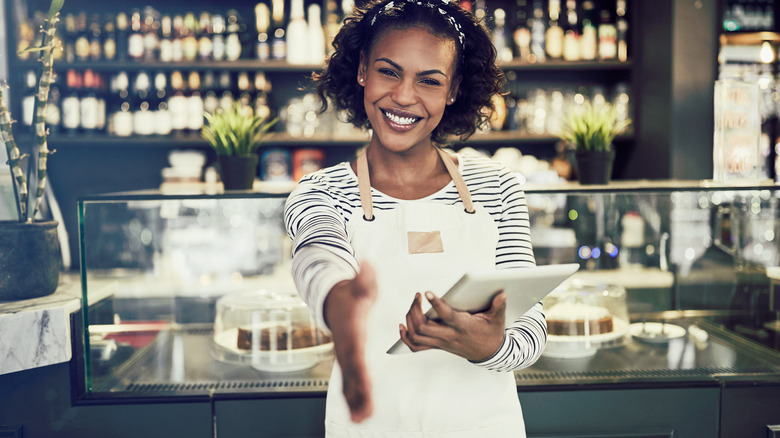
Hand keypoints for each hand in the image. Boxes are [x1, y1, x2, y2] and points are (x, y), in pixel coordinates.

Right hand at [323, 261, 377, 422]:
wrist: (331, 297)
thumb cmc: (350, 293)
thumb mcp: (360, 284)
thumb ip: (365, 278)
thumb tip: (367, 264)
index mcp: (352, 333)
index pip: (356, 355)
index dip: (360, 372)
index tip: (365, 388)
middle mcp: (345, 348)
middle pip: (351, 375)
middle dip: (356, 396)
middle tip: (363, 416)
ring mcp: (344, 355)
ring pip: (348, 382)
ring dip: (354, 401)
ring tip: (361, 420)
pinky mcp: (346, 358)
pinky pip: (348, 380)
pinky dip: (352, 396)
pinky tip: (358, 411)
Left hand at [399, 290, 506, 361]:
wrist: (489, 354)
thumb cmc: (492, 333)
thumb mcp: (497, 319)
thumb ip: (498, 306)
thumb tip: (502, 294)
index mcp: (463, 327)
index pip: (446, 316)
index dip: (435, 304)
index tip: (427, 292)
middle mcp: (449, 337)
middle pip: (423, 327)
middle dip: (415, 310)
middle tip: (418, 296)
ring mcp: (442, 343)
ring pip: (416, 335)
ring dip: (410, 319)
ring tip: (413, 305)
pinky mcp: (438, 346)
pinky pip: (416, 346)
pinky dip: (406, 336)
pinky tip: (403, 325)